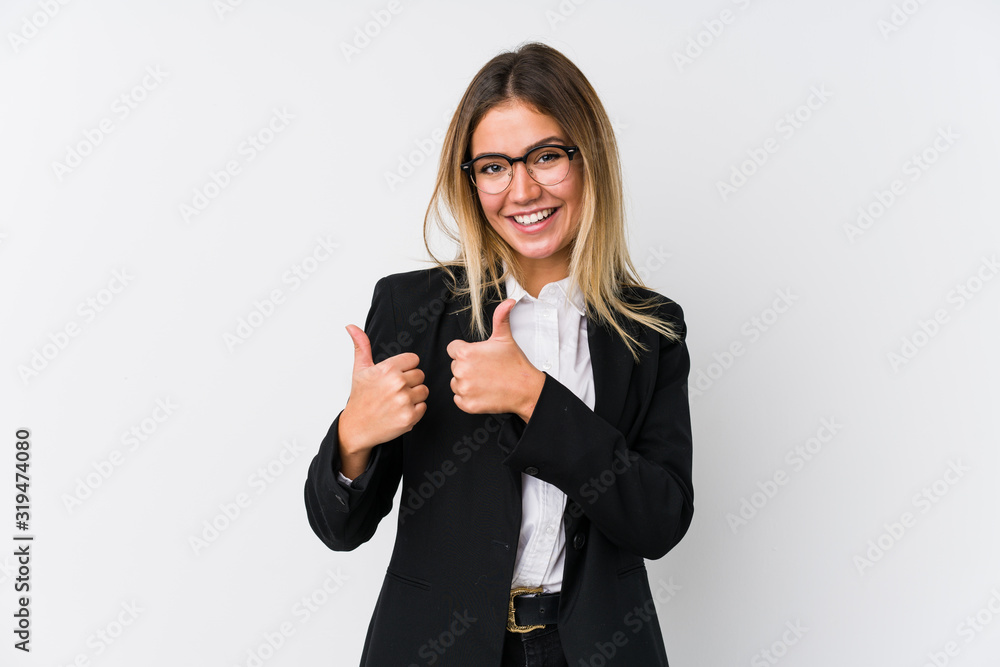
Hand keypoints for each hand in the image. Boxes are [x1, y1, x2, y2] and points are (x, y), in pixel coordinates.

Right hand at [339, 325, 428, 455]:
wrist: (357, 427)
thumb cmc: (360, 397)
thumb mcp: (360, 369)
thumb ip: (361, 346)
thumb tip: (351, 326)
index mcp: (388, 369)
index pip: (414, 360)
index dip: (405, 368)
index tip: (394, 376)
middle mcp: (397, 384)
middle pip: (420, 375)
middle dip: (409, 382)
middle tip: (393, 391)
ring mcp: (404, 401)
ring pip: (424, 391)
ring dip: (414, 396)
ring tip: (396, 401)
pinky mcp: (410, 417)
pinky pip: (423, 407)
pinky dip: (414, 410)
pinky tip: (399, 411)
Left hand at [446, 299, 544, 421]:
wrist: (526, 389)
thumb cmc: (515, 364)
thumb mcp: (505, 338)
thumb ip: (501, 317)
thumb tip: (509, 301)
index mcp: (466, 353)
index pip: (452, 349)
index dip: (464, 351)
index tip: (478, 356)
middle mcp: (461, 371)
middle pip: (455, 366)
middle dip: (467, 367)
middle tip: (486, 369)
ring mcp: (464, 389)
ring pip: (456, 383)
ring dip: (466, 382)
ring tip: (485, 380)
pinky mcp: (467, 405)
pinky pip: (459, 399)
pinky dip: (468, 397)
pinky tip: (483, 392)